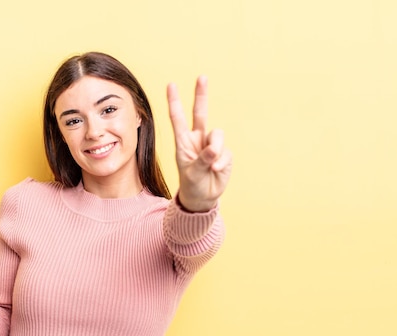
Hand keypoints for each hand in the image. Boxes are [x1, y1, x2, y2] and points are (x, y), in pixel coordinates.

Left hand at [167, 76, 231, 211]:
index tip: (171, 85)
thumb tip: (215, 149)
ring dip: (215, 148)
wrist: (203, 197)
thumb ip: (203, 159)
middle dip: (201, 95)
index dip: (174, 102)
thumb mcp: (192, 173)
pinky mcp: (224, 152)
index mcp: (183, 142)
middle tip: (202, 77)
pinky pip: (225, 151)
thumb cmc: (192, 184)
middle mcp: (197, 139)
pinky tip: (216, 170)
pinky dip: (221, 161)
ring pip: (217, 134)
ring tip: (211, 166)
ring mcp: (211, 145)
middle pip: (200, 113)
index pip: (178, 118)